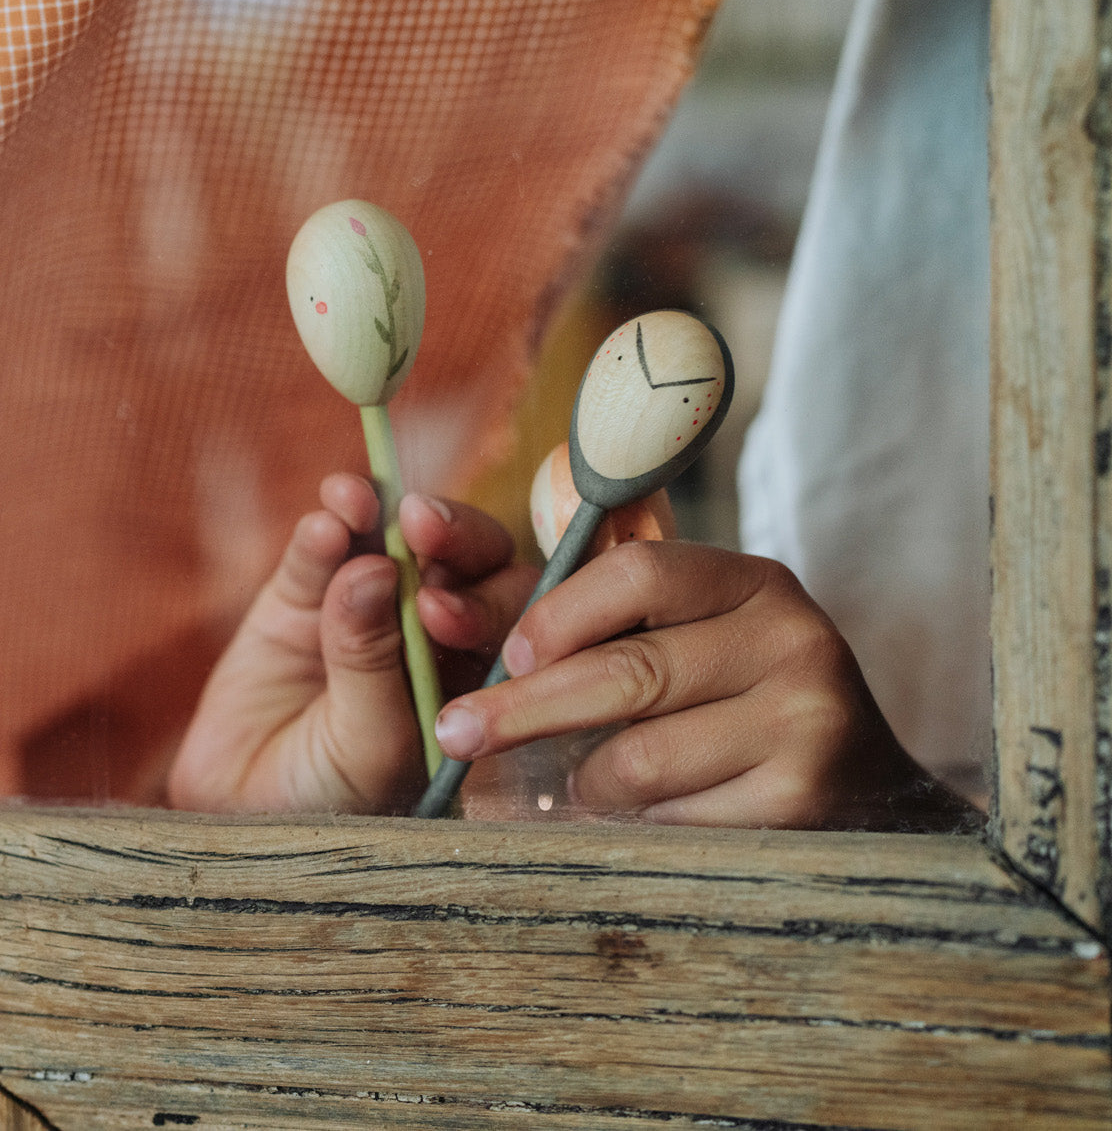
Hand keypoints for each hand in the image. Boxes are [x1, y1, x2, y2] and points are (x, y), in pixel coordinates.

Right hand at [167, 473, 534, 813]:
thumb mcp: (369, 745)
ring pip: (390, 538)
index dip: (484, 599)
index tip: (438, 610)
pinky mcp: (299, 593)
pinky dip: (323, 531)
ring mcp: (367, 601)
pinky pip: (318, 550)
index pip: (508, 613)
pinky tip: (324, 523)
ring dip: (381, 510)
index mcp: (477, 669)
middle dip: (449, 536)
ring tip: (357, 502)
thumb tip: (374, 567)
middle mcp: (434, 626)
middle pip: (464, 559)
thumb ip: (373, 660)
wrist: (241, 822)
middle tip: (419, 525)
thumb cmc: (333, 803)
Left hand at [432, 540, 974, 830]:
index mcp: (756, 583)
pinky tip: (629, 826)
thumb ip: (620, 619)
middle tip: (456, 734)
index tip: (506, 656)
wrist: (865, 790)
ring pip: (638, 759)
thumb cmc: (747, 705)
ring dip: (582, 785)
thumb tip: (485, 633)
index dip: (558, 614)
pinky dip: (631, 829)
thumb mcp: (704, 638)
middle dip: (522, 708)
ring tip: (574, 789)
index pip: (639, 571)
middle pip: (628, 670)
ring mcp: (805, 720)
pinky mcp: (801, 801)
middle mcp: (792, 639)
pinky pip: (672, 822)